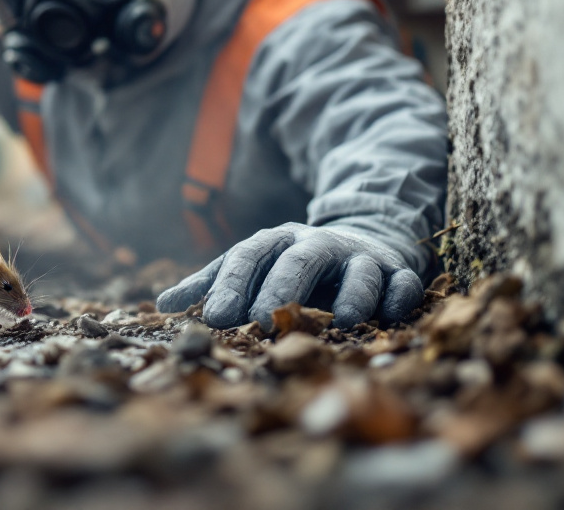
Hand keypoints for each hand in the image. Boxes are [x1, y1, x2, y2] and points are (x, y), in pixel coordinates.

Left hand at [155, 222, 425, 329]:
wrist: (362, 240)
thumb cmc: (292, 265)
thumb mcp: (252, 267)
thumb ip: (211, 284)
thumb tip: (161, 304)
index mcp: (276, 242)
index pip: (249, 257)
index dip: (232, 285)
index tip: (215, 318)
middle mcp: (317, 244)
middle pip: (299, 259)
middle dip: (282, 288)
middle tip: (263, 321)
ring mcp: (359, 256)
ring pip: (358, 269)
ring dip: (351, 295)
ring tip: (344, 323)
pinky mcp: (396, 270)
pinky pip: (402, 281)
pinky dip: (398, 297)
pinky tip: (388, 317)